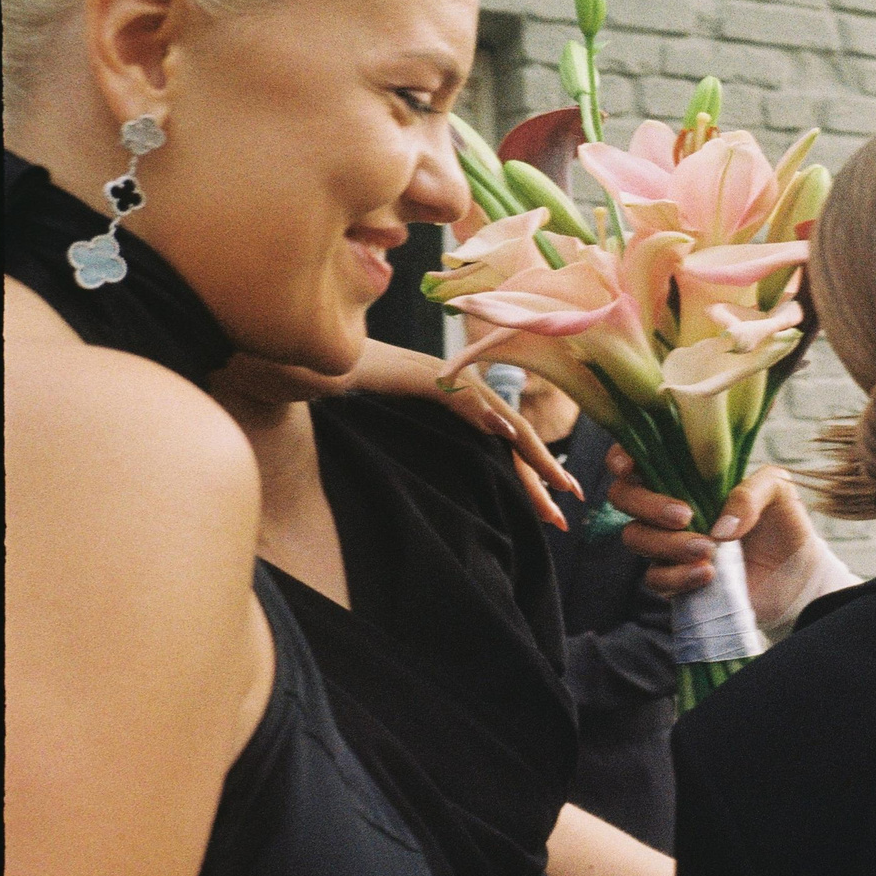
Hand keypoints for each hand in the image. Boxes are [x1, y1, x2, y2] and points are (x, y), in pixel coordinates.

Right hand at [217, 341, 577, 530]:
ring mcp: (445, 379)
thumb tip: (437, 477)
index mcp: (457, 404)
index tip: (554, 502)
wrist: (305, 368)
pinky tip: (507, 437)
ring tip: (556, 490)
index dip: (530, 471)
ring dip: (531, 457)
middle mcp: (460, 389)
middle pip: (513, 435)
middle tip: (570, 508)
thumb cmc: (341, 399)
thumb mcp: (392, 431)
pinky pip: (464, 399)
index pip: (504, 441)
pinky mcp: (424, 374)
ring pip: (501, 422)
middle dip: (543, 474)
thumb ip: (422, 445)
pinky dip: (489, 418)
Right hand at [611, 452, 817, 616]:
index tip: (630, 467)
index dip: (622, 457)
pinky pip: (655, 578)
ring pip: (635, 537)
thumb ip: (752, 493)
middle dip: (648, 505)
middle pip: (624, 496)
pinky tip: (708, 574)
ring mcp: (667, 542)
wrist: (797, 573)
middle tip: (686, 516)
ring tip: (709, 550)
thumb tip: (720, 525)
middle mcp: (668, 504)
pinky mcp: (674, 578)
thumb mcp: (778, 491)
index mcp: (687, 473)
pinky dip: (678, 577)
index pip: (639, 456)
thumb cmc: (782, 521)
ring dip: (668, 544)